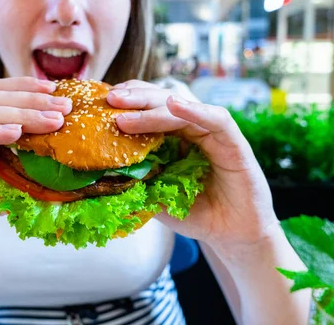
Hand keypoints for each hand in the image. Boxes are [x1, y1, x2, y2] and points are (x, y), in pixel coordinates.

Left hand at [107, 80, 277, 249]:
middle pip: (161, 103)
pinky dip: (194, 110)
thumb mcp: (156, 195)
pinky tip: (174, 104)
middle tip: (110, 98)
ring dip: (153, 106)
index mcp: (173, 137)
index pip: (149, 110)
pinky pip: (215, 120)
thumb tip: (99, 171)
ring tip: (126, 106)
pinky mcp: (234, 143)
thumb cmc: (194, 212)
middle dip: (135, 99)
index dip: (127, 105)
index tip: (102, 104)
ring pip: (181, 109)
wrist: (232, 236)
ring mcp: (213, 133)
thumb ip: (136, 180)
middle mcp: (192, 129)